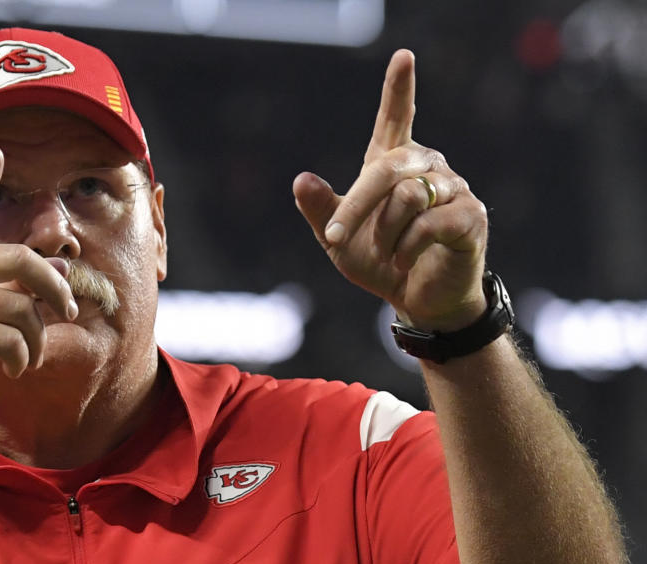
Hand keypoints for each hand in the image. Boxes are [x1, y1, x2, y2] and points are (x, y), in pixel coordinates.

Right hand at [0, 146, 78, 432]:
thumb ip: (17, 287)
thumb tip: (58, 264)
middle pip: (23, 260)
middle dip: (56, 290)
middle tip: (68, 312)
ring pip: (24, 308)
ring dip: (37, 340)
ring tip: (26, 354)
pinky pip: (14, 339)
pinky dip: (25, 360)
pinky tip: (13, 369)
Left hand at [293, 50, 488, 330]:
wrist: (418, 299)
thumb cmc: (380, 261)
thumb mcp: (337, 240)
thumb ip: (320, 210)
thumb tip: (300, 179)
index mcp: (394, 164)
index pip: (396, 118)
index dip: (399, 89)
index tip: (403, 56)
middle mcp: (427, 167)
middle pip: (388, 168)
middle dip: (356, 206)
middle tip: (333, 237)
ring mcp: (453, 189)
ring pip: (408, 197)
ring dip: (386, 233)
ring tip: (388, 252)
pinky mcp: (471, 216)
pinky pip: (431, 222)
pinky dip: (408, 245)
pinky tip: (404, 258)